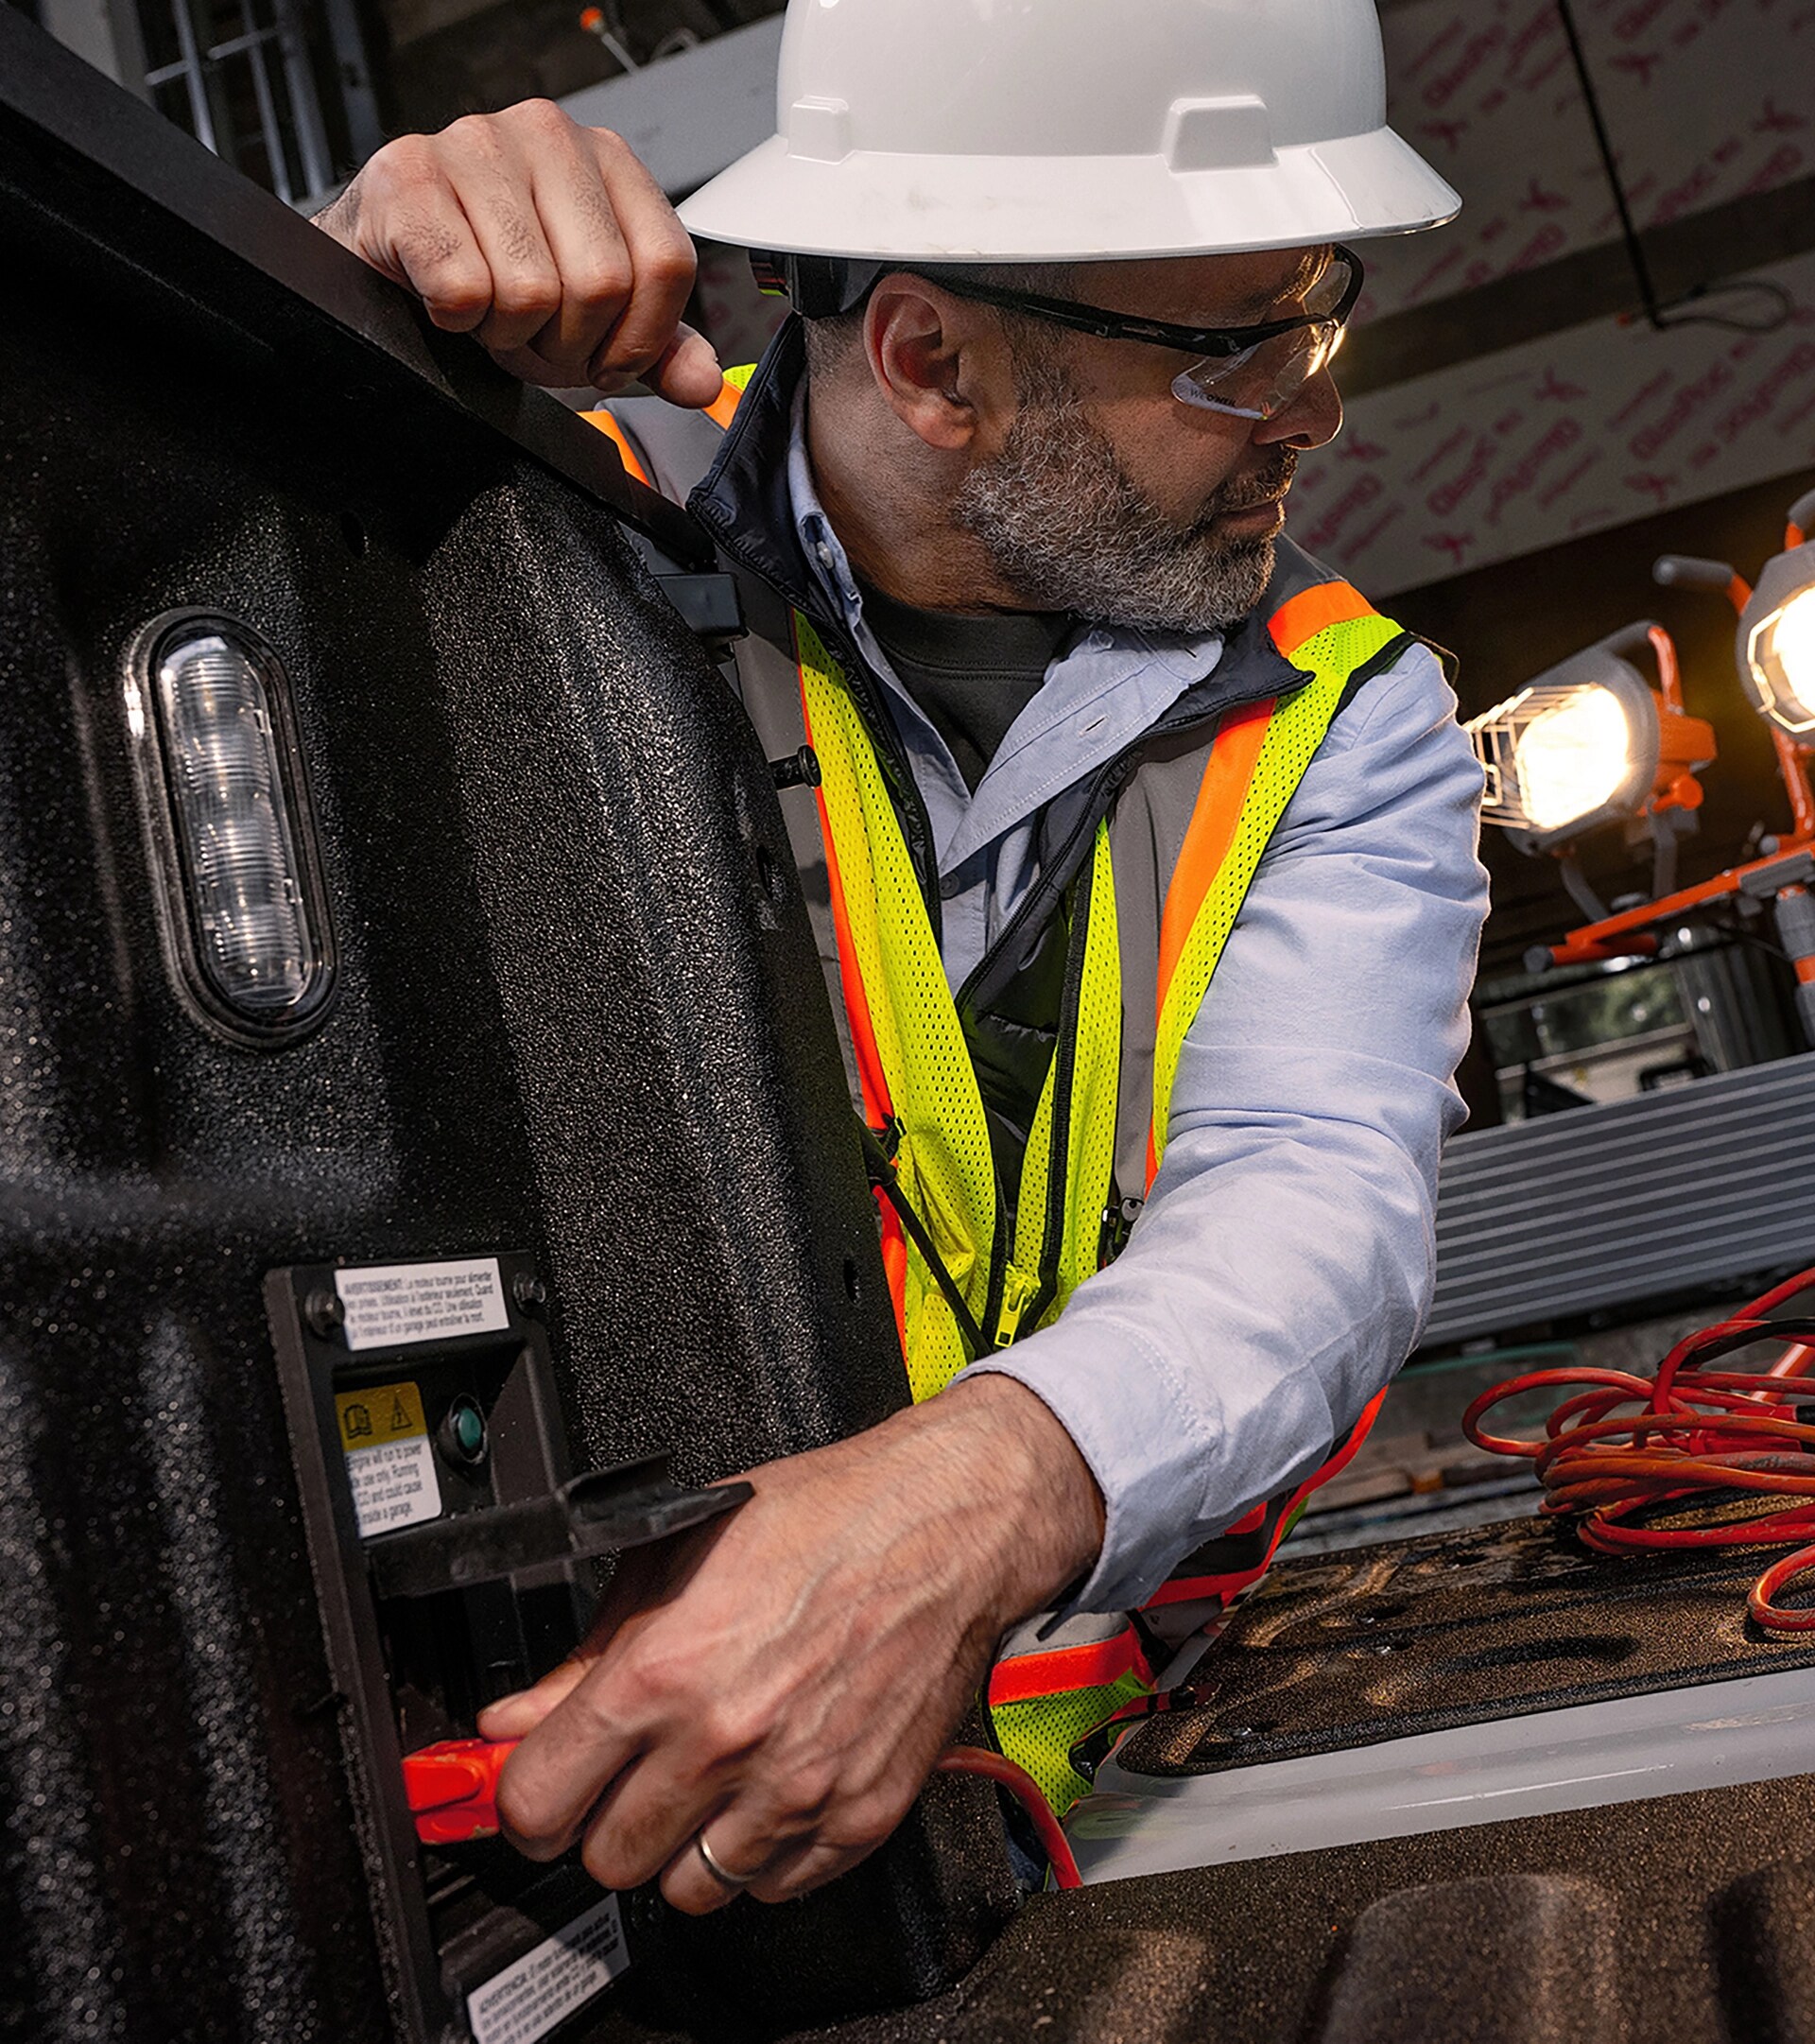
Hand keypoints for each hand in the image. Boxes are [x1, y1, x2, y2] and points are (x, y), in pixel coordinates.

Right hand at [313, 99, 722, 403]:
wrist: (387, 255)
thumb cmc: (492, 272)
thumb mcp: (587, 315)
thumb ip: (652, 346)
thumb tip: (703, 384)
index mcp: (607, 160)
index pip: (667, 263)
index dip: (639, 337)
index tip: (604, 358)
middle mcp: (548, 135)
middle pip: (603, 283)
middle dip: (566, 343)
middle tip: (532, 338)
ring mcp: (475, 144)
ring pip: (532, 291)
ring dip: (507, 334)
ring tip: (488, 316)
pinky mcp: (408, 174)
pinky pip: (463, 287)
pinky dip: (454, 318)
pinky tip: (444, 299)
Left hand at [476, 1374, 1103, 1912]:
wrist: (943, 1528)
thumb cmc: (822, 1520)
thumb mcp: (675, 1553)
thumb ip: (586, 1651)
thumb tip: (518, 1717)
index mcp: (663, 1673)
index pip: (536, 1805)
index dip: (525, 1793)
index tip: (539, 1780)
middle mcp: (723, 1743)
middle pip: (605, 1861)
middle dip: (604, 1818)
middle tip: (630, 1772)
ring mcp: (794, 1790)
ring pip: (687, 1890)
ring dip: (683, 1846)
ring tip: (705, 1781)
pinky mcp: (857, 1817)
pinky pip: (773, 1887)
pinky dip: (762, 1853)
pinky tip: (768, 1787)